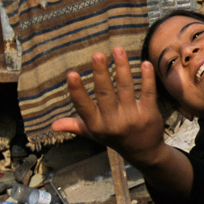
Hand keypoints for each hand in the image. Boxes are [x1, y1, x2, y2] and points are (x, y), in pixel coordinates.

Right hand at [51, 47, 166, 164]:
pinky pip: (148, 93)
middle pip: (105, 94)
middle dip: (101, 74)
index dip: (77, 91)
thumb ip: (75, 126)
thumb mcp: (94, 134)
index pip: (84, 107)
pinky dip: (147, 78)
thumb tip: (53, 125)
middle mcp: (113, 122)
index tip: (71, 74)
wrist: (144, 153)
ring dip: (122, 68)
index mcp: (97, 125)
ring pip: (126, 88)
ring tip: (118, 50)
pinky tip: (145, 63)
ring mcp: (133, 118)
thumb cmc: (116, 138)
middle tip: (97, 55)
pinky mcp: (149, 114)